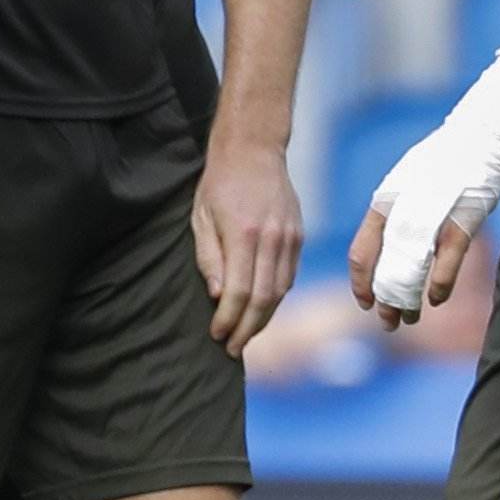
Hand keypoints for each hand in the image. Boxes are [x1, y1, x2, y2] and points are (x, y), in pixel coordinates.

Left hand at [193, 130, 302, 353]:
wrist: (254, 150)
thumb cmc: (219, 184)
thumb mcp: (201, 218)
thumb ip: (209, 258)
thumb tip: (218, 297)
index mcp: (244, 235)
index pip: (240, 292)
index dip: (229, 319)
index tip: (216, 336)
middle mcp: (272, 240)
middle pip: (265, 299)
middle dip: (247, 329)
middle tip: (231, 349)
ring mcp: (290, 239)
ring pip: (280, 292)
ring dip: (263, 319)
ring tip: (244, 335)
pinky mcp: (298, 237)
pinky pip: (288, 277)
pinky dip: (275, 299)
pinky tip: (260, 311)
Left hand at [355, 48, 499, 323]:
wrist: (484, 131)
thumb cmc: (446, 159)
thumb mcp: (410, 184)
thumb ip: (398, 214)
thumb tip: (389, 245)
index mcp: (385, 201)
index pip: (361, 249)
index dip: (360, 280)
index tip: (364, 301)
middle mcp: (403, 209)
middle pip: (384, 265)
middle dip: (383, 298)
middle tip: (385, 322)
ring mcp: (432, 213)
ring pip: (412, 266)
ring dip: (408, 297)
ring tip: (407, 318)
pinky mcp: (463, 217)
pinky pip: (447, 256)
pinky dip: (439, 281)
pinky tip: (435, 299)